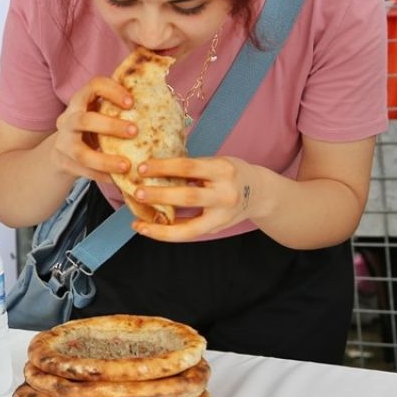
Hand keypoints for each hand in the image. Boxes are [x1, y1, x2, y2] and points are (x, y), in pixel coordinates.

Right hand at [50, 76, 135, 182]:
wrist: (62, 151)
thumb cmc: (92, 128)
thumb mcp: (99, 112)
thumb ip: (119, 107)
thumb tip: (162, 101)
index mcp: (79, 101)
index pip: (93, 86)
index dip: (112, 91)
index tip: (131, 102)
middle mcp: (68, 120)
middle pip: (84, 120)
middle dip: (110, 126)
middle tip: (135, 132)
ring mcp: (64, 143)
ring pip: (82, 153)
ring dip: (105, 160)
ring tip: (127, 165)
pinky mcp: (65, 163)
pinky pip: (86, 172)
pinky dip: (104, 176)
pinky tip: (120, 179)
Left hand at [127, 155, 256, 241]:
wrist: (259, 193)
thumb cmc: (229, 173)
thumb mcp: (215, 162)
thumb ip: (191, 168)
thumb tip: (152, 170)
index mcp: (223, 170)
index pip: (189, 166)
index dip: (164, 167)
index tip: (142, 167)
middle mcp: (225, 194)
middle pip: (188, 197)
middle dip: (160, 196)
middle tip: (137, 192)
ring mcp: (222, 215)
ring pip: (189, 228)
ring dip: (160, 227)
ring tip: (138, 224)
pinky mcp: (217, 228)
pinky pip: (189, 233)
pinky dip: (167, 233)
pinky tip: (149, 228)